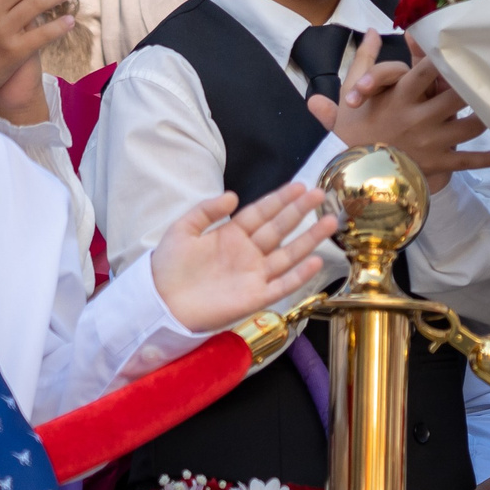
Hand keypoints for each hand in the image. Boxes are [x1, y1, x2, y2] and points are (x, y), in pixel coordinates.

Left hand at [149, 181, 337, 331]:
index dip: (280, 199)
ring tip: (330, 222)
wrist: (159, 303)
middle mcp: (248, 252)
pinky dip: (300, 275)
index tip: (299, 186)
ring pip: (288, 254)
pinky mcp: (255, 297)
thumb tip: (233, 195)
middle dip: (299, 212)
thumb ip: (207, 210)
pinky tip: (316, 260)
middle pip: (279, 229)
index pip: (262, 213)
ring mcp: (254, 274)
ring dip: (309, 239)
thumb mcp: (182, 229)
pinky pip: (282, 285)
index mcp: (232, 234)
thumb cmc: (168, 267)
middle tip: (320, 194)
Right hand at [308, 37, 489, 194]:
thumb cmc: (352, 129)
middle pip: (458, 96)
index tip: (467, 46)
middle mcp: (418, 118)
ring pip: (471, 126)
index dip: (449, 57)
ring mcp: (430, 142)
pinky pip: (469, 160)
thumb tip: (374, 30)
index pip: (428, 70)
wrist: (352, 175)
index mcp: (399, 96)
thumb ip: (366, 59)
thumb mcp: (352, 90)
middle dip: (477, 85)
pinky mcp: (437, 163)